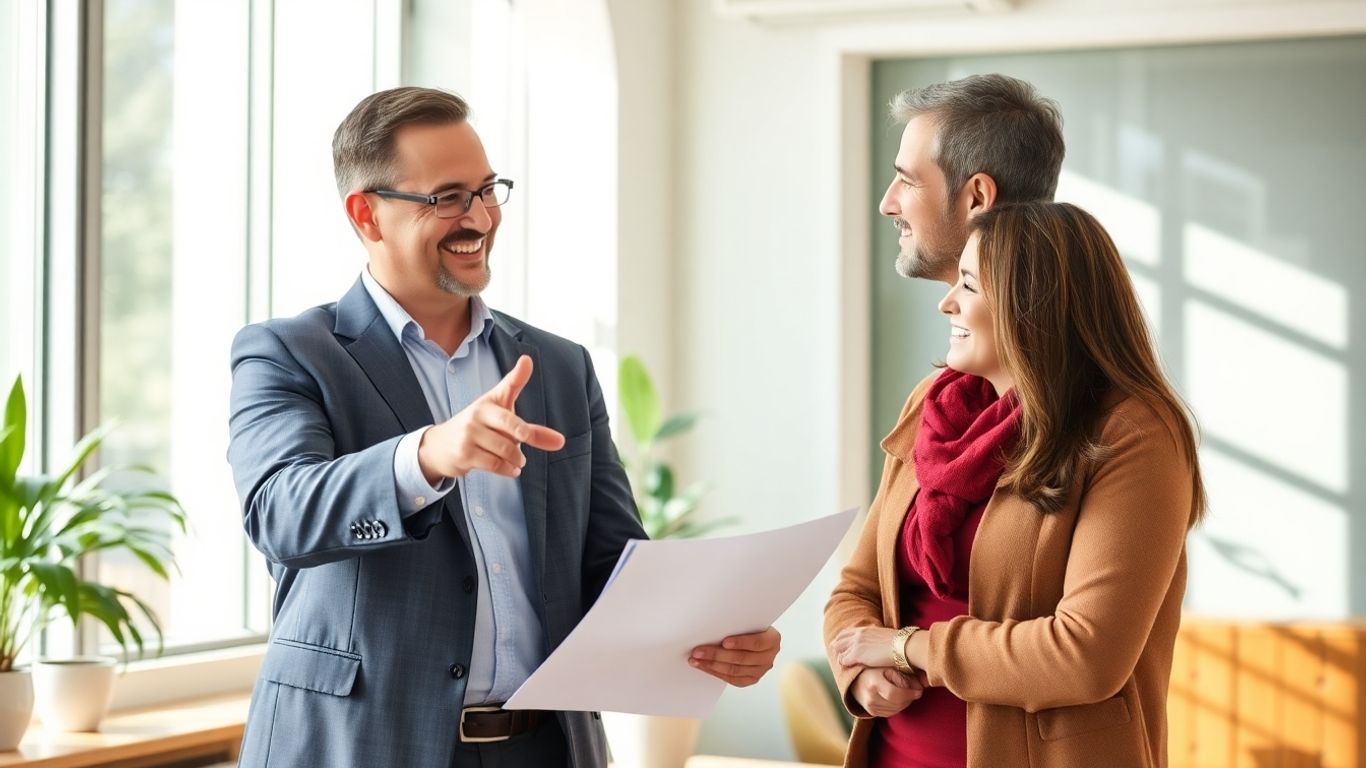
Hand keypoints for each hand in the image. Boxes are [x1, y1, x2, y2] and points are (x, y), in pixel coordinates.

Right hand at [417, 355, 565, 481]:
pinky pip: (494, 464)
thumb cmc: (480, 430)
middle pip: (511, 425)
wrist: (440, 446)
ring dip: (516, 458)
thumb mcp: (504, 425)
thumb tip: (561, 442)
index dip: (518, 374)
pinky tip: (511, 469)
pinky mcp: (464, 453)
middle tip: (525, 438)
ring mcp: (469, 433)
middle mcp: (478, 413)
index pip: (508, 386)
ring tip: (517, 460)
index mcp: (490, 402)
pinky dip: (508, 469)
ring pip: (505, 449)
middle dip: (523, 434)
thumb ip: (533, 431)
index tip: (527, 361)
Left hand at [688, 626, 779, 686]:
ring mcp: (761, 671)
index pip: (756, 643)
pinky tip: (704, 667)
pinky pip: (732, 679)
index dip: (740, 643)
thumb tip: (713, 625)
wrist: (758, 636)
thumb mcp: (750, 621)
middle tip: (698, 651)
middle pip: (741, 659)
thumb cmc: (750, 626)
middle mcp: (769, 657)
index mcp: (773, 640)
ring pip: (734, 670)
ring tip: (696, 660)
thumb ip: (739, 624)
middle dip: (717, 655)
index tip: (723, 642)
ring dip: (712, 665)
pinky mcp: (752, 679)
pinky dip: (716, 673)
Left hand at [831, 626, 899, 668]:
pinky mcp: (857, 654)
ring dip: (840, 657)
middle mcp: (858, 635)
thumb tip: (881, 645)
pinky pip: (843, 660)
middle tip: (839, 657)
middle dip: (837, 649)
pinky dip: (844, 664)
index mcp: (865, 629)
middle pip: (838, 641)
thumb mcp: (885, 637)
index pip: (846, 633)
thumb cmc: (900, 644)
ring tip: (844, 664)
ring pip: (838, 650)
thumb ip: (877, 639)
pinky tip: (849, 668)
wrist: (903, 646)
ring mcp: (856, 644)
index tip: (842, 647)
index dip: (841, 641)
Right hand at [850, 667, 923, 717]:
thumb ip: (903, 676)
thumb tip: (921, 686)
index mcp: (872, 683)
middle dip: (910, 697)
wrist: (855, 678)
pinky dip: (899, 706)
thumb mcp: (887, 666)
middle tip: (916, 690)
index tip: (919, 690)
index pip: (893, 693)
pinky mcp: (872, 713)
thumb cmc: (874, 668)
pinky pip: (892, 713)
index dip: (908, 693)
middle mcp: (870, 697)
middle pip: (897, 703)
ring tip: (907, 691)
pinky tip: (898, 697)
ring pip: (897, 709)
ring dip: (905, 702)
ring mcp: (870, 707)